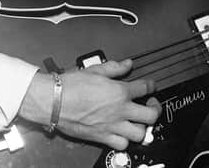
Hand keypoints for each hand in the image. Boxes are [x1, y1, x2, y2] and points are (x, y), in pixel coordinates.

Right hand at [19, 59, 161, 149]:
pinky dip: (125, 140)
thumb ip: (114, 68)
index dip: (151, 85)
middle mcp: (119, 110)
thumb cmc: (69, 86)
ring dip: (142, 127)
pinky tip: (122, 133)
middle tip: (151, 105)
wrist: (53, 101)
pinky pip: (121, 144)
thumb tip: (127, 64)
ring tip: (139, 121)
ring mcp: (112, 126)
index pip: (145, 88)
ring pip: (140, 133)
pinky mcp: (101, 137)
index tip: (150, 86)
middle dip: (155, 109)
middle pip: (151, 115)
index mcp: (119, 91)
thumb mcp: (94, 70)